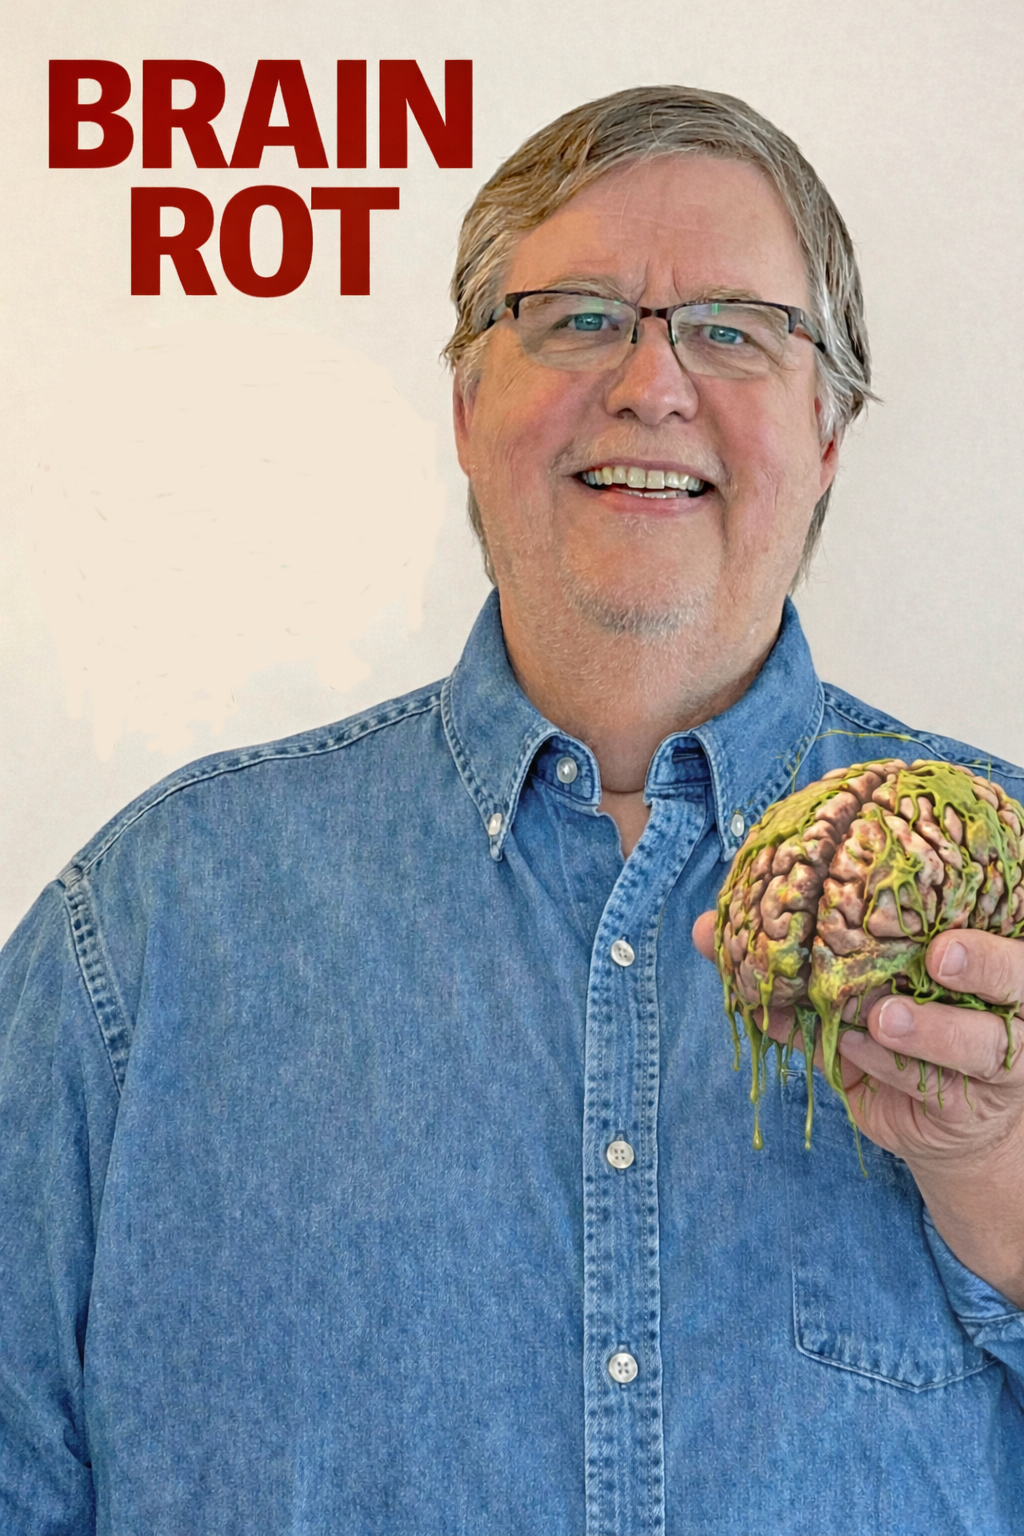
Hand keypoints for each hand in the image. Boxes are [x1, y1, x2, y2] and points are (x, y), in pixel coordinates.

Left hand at [692, 913, 1023, 1306]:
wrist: (944, 1125)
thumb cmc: (896, 1029)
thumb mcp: (855, 984)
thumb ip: (793, 956)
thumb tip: (708, 929)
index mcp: (989, 956)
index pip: (1007, 930)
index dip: (987, 928)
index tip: (951, 919)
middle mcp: (1008, 1006)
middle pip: (1018, 979)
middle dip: (985, 965)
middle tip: (942, 953)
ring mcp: (997, 1061)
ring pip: (981, 1043)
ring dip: (930, 1030)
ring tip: (884, 1017)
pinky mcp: (962, 1106)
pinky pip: (927, 1083)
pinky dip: (884, 1065)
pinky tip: (854, 1048)